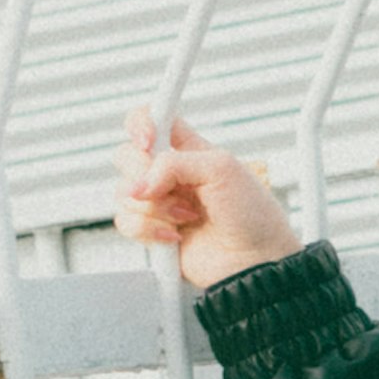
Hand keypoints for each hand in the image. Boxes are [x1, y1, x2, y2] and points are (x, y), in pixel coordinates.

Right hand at [115, 103, 299, 293]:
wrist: (254, 260)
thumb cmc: (252, 213)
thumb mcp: (222, 169)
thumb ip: (175, 164)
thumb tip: (141, 184)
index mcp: (188, 149)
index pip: (151, 119)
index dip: (140, 123)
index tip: (148, 140)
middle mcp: (168, 173)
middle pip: (126, 155)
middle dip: (146, 174)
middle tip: (176, 189)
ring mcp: (158, 202)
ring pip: (124, 193)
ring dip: (157, 208)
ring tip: (188, 217)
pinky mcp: (151, 231)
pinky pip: (126, 222)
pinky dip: (150, 229)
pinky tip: (176, 235)